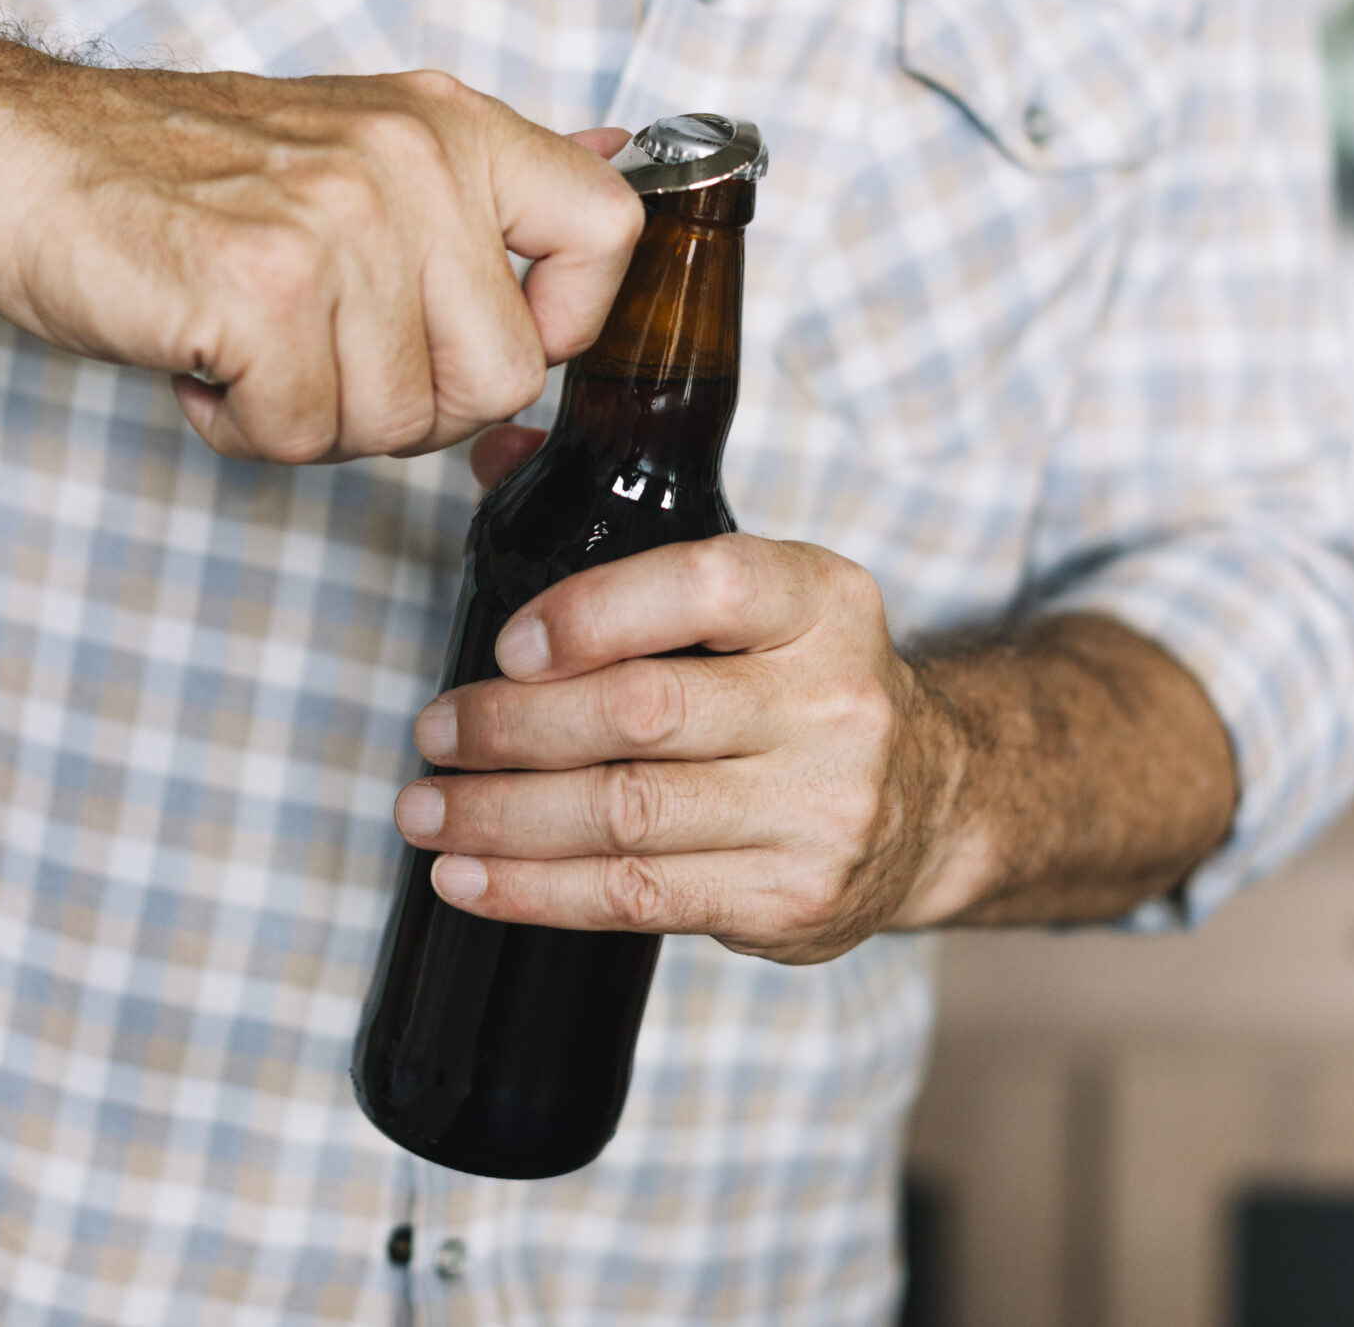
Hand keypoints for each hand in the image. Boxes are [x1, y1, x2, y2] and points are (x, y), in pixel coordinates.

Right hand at [0, 66, 638, 463]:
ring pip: (398, 421)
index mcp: (449, 125)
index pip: (609, 231)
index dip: (564, 323)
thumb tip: (627, 170)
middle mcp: (409, 162)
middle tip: (324, 359)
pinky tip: (205, 361)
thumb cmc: (180, 171)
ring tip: (250, 345)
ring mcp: (338, 223)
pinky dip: (246, 428)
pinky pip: (303, 435)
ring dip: (315, 417)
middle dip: (412, 405)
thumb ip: (482, 180)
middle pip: (503, 376)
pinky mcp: (260, 289)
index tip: (477, 334)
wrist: (17, 154)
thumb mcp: (358, 138)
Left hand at [394, 530, 967, 965]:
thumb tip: (492, 454)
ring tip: (424, 811)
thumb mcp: (755, 591)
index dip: (593, 613)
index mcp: (822, 601)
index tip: (507, 645)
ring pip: (627, 814)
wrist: (929, 805)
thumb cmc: (798, 683)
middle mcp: (834, 702)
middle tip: (432, 733)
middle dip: (512, 727)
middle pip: (644, 711)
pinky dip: (535, 890)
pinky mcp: (790, 899)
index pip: (706, 585)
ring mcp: (818, 809)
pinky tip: (469, 879)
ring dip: (501, 817)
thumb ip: (624, 521)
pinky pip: (637, 896)